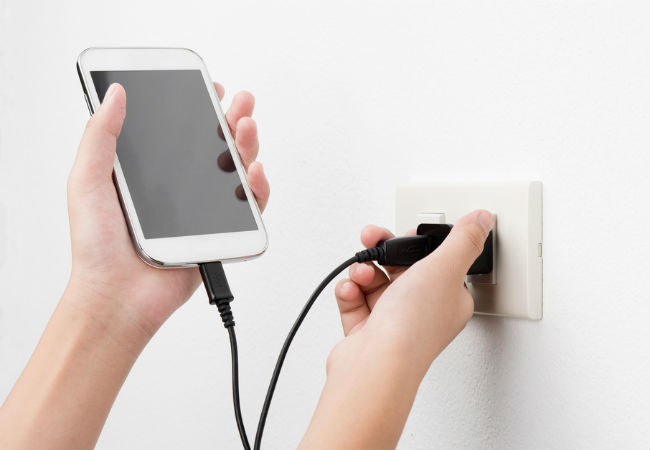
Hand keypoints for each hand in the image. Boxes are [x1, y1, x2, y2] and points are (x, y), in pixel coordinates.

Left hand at [66, 82, 269, 336]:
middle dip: (233, 118)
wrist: (118, 297)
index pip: (181, 131)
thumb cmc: (96, 248)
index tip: (211, 88)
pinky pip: (248, 206)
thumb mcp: (87, 181)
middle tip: (241, 102)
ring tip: (247, 127)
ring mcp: (203, 209)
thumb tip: (115, 94)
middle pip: (216, 145)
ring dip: (248, 144)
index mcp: (150, 171)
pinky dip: (258, 187)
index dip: (200, 107)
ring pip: (236, 170)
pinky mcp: (220, 231)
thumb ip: (100, 136)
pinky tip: (253, 171)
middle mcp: (180, 186)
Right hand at [300, 210, 493, 448]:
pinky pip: (354, 299)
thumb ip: (463, 240)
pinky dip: (349, 291)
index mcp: (449, 298)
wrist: (375, 365)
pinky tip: (351, 290)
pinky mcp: (366, 331)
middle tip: (372, 239)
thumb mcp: (445, 269)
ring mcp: (393, 322)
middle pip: (401, 268)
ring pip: (375, 281)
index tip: (407, 233)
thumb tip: (483, 219)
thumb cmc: (413, 328)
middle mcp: (423, 311)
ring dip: (364, 271)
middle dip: (383, 251)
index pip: (438, 261)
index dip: (419, 244)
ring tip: (362, 275)